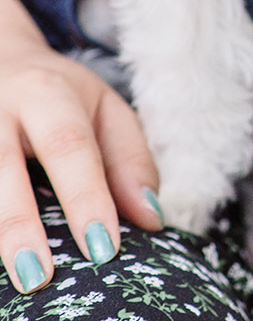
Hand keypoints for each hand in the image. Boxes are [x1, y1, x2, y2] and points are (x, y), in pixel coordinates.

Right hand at [0, 26, 161, 295]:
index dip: (86, 199)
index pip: (70, 148)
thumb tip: (150, 219)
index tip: (104, 249)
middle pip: (3, 169)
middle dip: (20, 227)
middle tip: (39, 278)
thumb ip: (129, 161)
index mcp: (48, 95)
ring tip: (17, 278)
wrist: (2, 62)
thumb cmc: (63, 96)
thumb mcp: (107, 110)